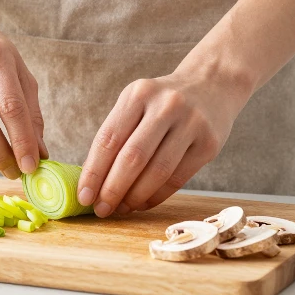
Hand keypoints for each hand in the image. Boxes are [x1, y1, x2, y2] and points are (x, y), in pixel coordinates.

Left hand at [77, 59, 253, 216]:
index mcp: (138, 94)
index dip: (94, 172)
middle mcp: (166, 105)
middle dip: (112, 189)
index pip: (109, 139)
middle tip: (102, 209)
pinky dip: (156, 196)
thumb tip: (93, 182)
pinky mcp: (208, 143)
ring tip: (122, 208)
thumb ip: (116, 136)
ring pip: (157, 172)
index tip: (83, 196)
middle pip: (132, 157)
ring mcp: (191, 123)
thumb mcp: (136, 104)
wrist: (212, 84)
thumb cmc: (162, 103)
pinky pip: (177, 178)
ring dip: (135, 197)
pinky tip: (143, 203)